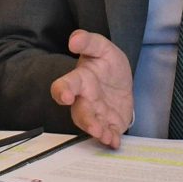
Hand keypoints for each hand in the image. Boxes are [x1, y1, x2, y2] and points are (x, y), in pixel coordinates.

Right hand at [49, 30, 134, 147]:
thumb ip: (88, 41)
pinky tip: (114, 141)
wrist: (120, 80)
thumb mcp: (102, 47)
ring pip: (92, 125)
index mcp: (80, 80)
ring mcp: (96, 113)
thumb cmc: (106, 63)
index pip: (65, 86)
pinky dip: (110, 139)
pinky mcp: (109, 124)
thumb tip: (73, 39)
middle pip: (79, 112)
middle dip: (86, 120)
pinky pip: (108, 133)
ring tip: (105, 136)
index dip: (62, 91)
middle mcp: (84, 100)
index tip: (65, 96)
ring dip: (98, 132)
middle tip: (94, 127)